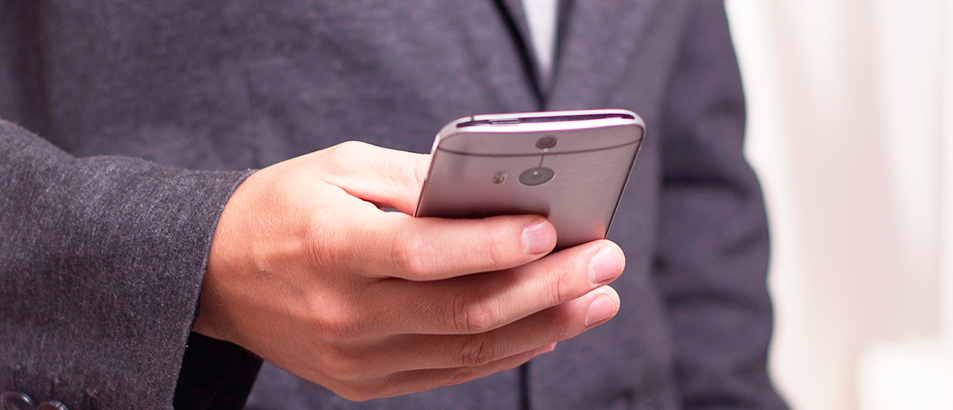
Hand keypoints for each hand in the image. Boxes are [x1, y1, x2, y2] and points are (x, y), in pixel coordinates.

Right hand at [193, 141, 624, 400]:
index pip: (422, 254)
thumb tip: (497, 195)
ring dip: (544, 325)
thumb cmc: (283, 207)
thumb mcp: (340, 168)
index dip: (491, 246)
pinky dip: (507, 351)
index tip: (553, 231)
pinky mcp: (365, 383)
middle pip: (463, 311)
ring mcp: (356, 358)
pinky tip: (549, 327)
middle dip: (547, 287)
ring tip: (597, 298)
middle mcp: (344, 313)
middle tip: (605, 260)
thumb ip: (417, 183)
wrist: (215, 275)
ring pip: (468, 351)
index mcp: (330, 247)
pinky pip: (451, 373)